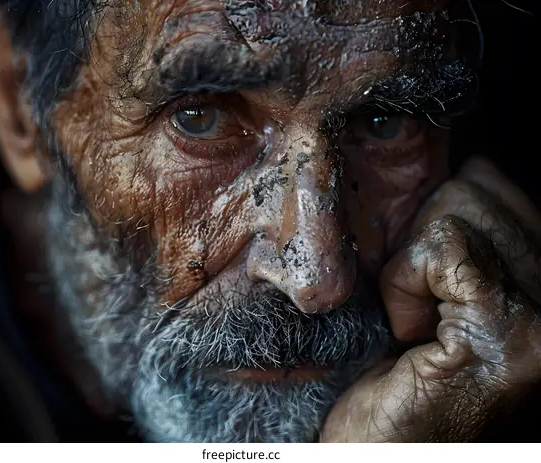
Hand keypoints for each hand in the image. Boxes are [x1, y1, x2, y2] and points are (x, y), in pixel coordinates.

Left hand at [320, 157, 540, 441]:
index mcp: (537, 275)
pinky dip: (404, 283)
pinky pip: (442, 246)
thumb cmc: (394, 367)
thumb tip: (461, 167)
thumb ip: (459, 234)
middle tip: (421, 308)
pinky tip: (407, 330)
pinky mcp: (513, 331)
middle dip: (423, 241)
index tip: (423, 283)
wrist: (381, 444)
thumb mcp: (435, 285)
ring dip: (412, 267)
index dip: (435, 218)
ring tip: (417, 324)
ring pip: (457, 208)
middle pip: (475, 185)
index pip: (494, 179)